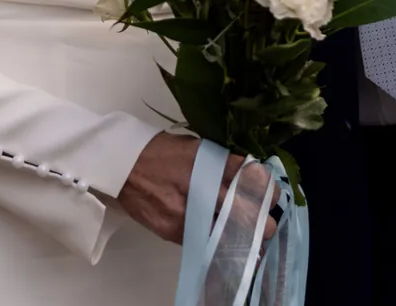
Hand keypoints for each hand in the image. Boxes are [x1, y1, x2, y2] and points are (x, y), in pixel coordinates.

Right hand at [117, 133, 278, 245]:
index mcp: (206, 161)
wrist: (121, 166)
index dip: (266, 190)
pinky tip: (230, 247)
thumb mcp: (194, 147)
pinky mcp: (172, 229)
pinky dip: (218, 245)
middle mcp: (198, 187)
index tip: (275, 196)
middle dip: (261, 221)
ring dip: (243, 239)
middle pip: (241, 210)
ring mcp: (184, 211)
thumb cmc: (159, 152)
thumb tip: (247, 176)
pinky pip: (202, 241)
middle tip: (269, 224)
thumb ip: (220, 163)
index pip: (246, 177)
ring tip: (255, 240)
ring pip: (224, 232)